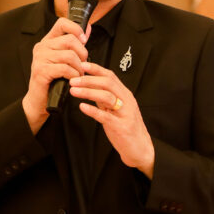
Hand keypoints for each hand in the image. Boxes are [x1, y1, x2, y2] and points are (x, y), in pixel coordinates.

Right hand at [23, 18, 90, 132]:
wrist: (39, 99)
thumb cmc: (53, 80)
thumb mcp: (65, 59)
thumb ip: (75, 44)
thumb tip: (88, 27)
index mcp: (47, 41)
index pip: (62, 23)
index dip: (76, 29)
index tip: (84, 40)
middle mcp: (42, 47)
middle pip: (70, 40)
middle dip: (82, 53)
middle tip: (82, 64)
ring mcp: (40, 58)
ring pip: (69, 55)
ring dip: (79, 67)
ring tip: (78, 74)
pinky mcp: (41, 71)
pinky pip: (65, 68)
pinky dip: (73, 75)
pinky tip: (72, 80)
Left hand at [70, 61, 154, 177]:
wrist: (140, 148)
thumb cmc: (126, 128)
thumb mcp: (116, 109)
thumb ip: (105, 97)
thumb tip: (89, 85)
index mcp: (125, 95)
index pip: (110, 76)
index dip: (96, 69)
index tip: (82, 65)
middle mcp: (126, 101)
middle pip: (108, 83)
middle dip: (88, 79)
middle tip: (73, 80)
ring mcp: (124, 114)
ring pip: (107, 97)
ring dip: (88, 92)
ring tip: (73, 91)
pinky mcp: (121, 127)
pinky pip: (105, 116)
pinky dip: (93, 110)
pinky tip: (82, 107)